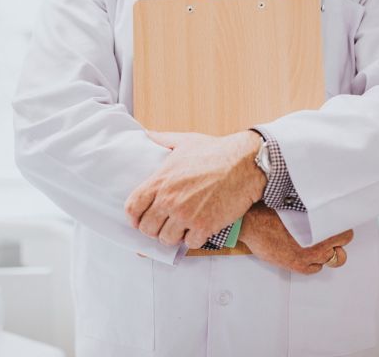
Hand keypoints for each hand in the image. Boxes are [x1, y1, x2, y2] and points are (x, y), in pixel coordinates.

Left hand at [125, 130, 266, 248]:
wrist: (246, 163)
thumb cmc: (216, 151)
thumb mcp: (185, 141)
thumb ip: (161, 140)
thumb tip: (145, 135)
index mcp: (160, 180)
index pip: (133, 207)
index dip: (134, 217)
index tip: (140, 219)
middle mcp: (169, 200)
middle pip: (147, 228)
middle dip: (154, 228)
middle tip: (164, 224)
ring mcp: (186, 215)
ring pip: (166, 239)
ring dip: (173, 236)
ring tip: (181, 227)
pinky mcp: (204, 226)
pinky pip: (190, 243)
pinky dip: (194, 238)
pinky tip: (199, 228)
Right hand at [239, 203, 353, 274]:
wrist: (251, 223)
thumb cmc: (269, 211)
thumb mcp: (295, 204)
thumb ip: (312, 210)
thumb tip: (322, 208)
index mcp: (319, 225)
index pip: (345, 232)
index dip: (341, 228)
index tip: (337, 225)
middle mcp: (317, 243)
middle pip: (341, 246)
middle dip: (336, 240)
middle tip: (328, 234)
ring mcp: (308, 256)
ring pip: (330, 259)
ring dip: (326, 252)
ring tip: (316, 244)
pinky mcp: (297, 266)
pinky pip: (315, 269)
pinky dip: (313, 262)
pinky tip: (306, 253)